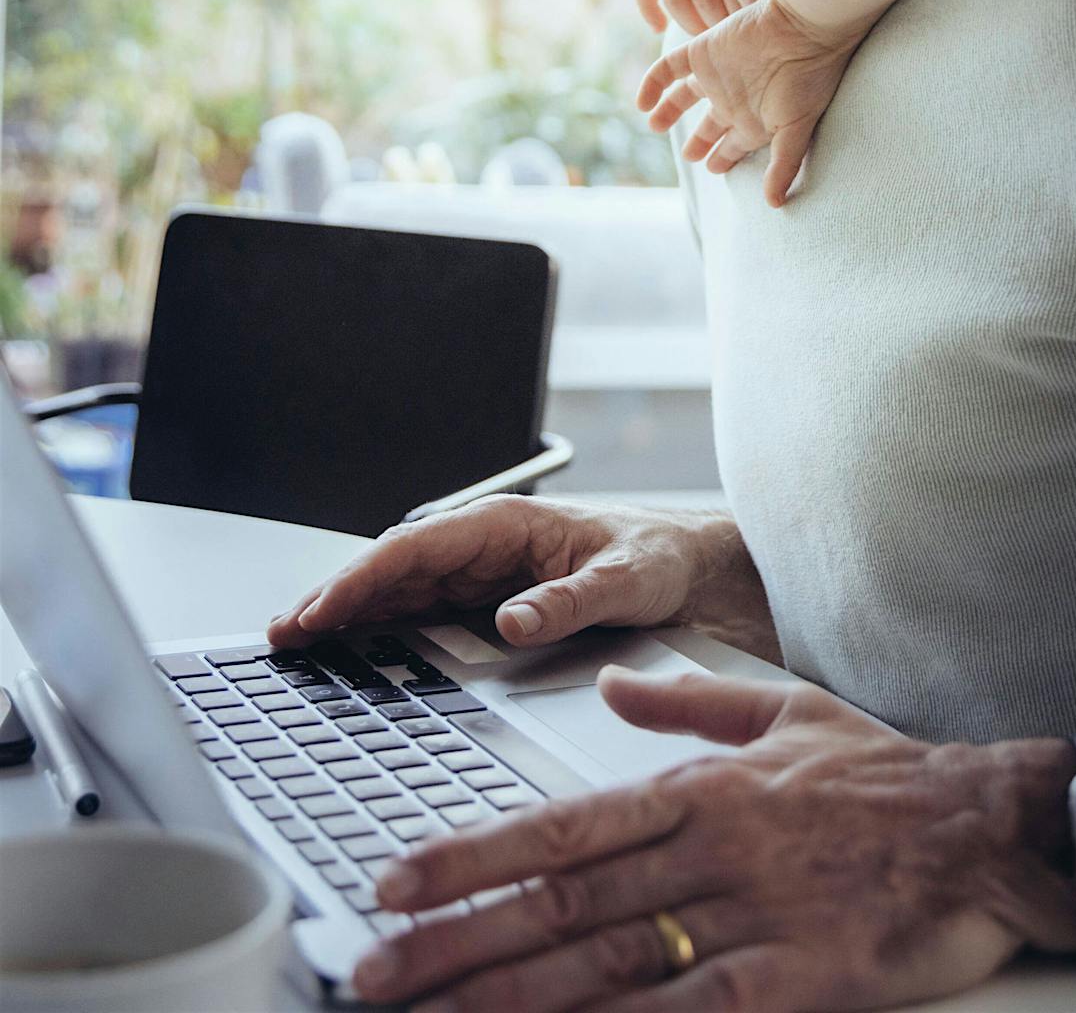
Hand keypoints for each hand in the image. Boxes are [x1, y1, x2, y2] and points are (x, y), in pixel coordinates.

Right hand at [266, 496, 777, 663]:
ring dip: (347, 614)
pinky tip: (347, 653)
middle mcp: (487, 544)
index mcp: (510, 524)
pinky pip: (422, 614)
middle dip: (335, 597)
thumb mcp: (628, 579)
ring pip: (399, 591)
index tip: (319, 609)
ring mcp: (482, 574)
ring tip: (294, 646)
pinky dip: (379, 630)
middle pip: (394, 569)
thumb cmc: (662, 558)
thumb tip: (515, 620)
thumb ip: (573, 599)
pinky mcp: (487, 603)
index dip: (362, 578)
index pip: (417, 545)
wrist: (692, 571)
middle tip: (281, 636)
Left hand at [350, 671, 1075, 1011]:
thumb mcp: (784, 711)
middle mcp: (713, 849)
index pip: (566, 824)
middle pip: (564, 901)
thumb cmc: (888, 775)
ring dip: (507, 996)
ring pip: (609, 962)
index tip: (395, 882)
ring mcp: (753, 917)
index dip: (473, 856)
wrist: (991, 825)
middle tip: (370, 970)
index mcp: (705, 786)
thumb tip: (610, 686)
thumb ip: (687, 702)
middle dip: (458, 941)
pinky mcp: (796, 982)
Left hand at [636, 0, 874, 207]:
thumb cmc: (805, 79)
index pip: (734, 145)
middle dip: (701, 141)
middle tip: (691, 156)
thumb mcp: (795, 128)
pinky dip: (651, 84)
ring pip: (685, 96)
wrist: (800, 26)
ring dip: (669, 110)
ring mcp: (716, 75)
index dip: (724, 158)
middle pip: (711, 124)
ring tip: (654, 125)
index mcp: (755, 120)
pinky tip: (642, 103)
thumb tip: (775, 205)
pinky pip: (666, 69)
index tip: (715, 169)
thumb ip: (783, 165)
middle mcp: (734, 98)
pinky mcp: (699, 52)